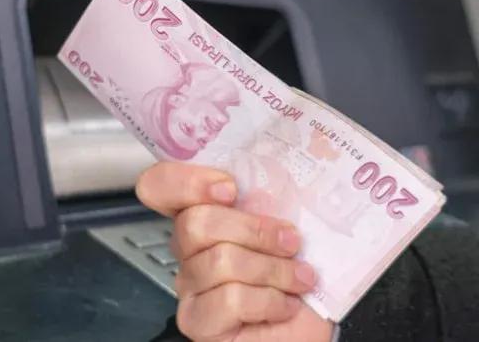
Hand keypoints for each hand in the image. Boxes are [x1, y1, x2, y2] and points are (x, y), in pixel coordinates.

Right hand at [137, 162, 334, 341]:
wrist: (318, 320)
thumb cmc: (305, 268)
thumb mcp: (296, 214)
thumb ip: (273, 186)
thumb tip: (276, 156)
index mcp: (206, 213)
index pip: (160, 186)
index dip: (187, 181)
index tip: (231, 188)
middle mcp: (190, 249)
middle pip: (195, 223)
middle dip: (254, 230)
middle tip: (290, 241)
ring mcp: (191, 287)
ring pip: (219, 261)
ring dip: (274, 269)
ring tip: (299, 278)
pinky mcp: (198, 322)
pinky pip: (230, 298)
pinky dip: (270, 300)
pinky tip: (285, 305)